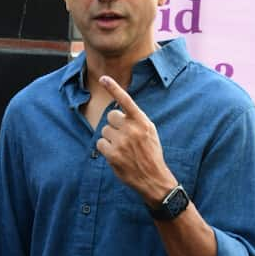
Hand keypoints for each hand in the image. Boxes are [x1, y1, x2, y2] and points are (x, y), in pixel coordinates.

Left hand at [96, 75, 177, 206]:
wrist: (154, 177)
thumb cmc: (151, 153)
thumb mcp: (150, 132)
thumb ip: (136, 120)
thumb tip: (119, 110)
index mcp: (143, 122)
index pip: (126, 101)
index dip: (113, 88)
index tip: (103, 78)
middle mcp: (132, 129)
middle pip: (111, 116)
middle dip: (114, 125)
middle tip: (123, 136)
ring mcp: (122, 141)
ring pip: (104, 131)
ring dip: (110, 139)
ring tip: (123, 149)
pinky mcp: (113, 154)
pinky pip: (100, 144)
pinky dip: (106, 149)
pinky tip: (116, 155)